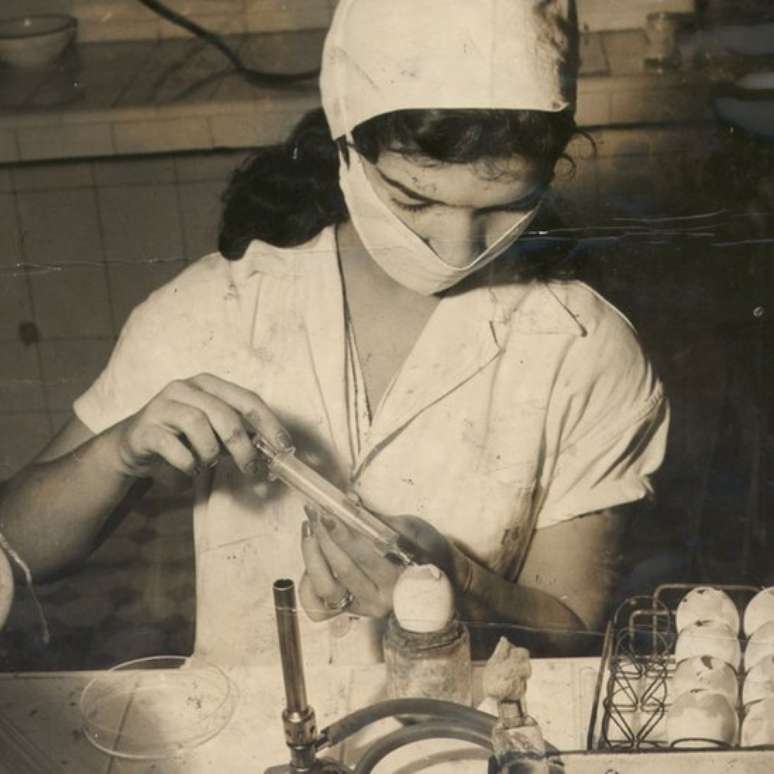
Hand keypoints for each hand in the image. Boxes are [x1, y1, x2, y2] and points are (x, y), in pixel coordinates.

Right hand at [109, 373, 291, 480]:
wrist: (133, 446)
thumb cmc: (181, 437)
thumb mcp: (213, 432)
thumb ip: (239, 435)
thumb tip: (272, 451)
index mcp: (209, 384)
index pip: (247, 399)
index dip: (269, 423)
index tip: (284, 446)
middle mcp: (185, 387)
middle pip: (225, 414)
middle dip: (243, 447)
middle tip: (251, 469)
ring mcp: (162, 404)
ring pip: (199, 425)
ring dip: (210, 453)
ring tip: (207, 463)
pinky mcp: (145, 427)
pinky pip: (173, 446)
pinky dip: (187, 462)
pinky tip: (189, 468)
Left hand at [298, 506, 472, 621]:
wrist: (435, 581)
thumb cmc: (426, 550)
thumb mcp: (413, 529)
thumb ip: (380, 519)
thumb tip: (349, 502)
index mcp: (399, 580)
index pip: (366, 557)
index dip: (344, 535)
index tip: (330, 514)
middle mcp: (379, 600)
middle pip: (343, 570)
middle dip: (324, 537)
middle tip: (314, 511)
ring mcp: (361, 608)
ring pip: (325, 587)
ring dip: (312, 554)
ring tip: (310, 527)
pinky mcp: (347, 611)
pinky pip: (316, 603)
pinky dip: (306, 581)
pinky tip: (311, 556)